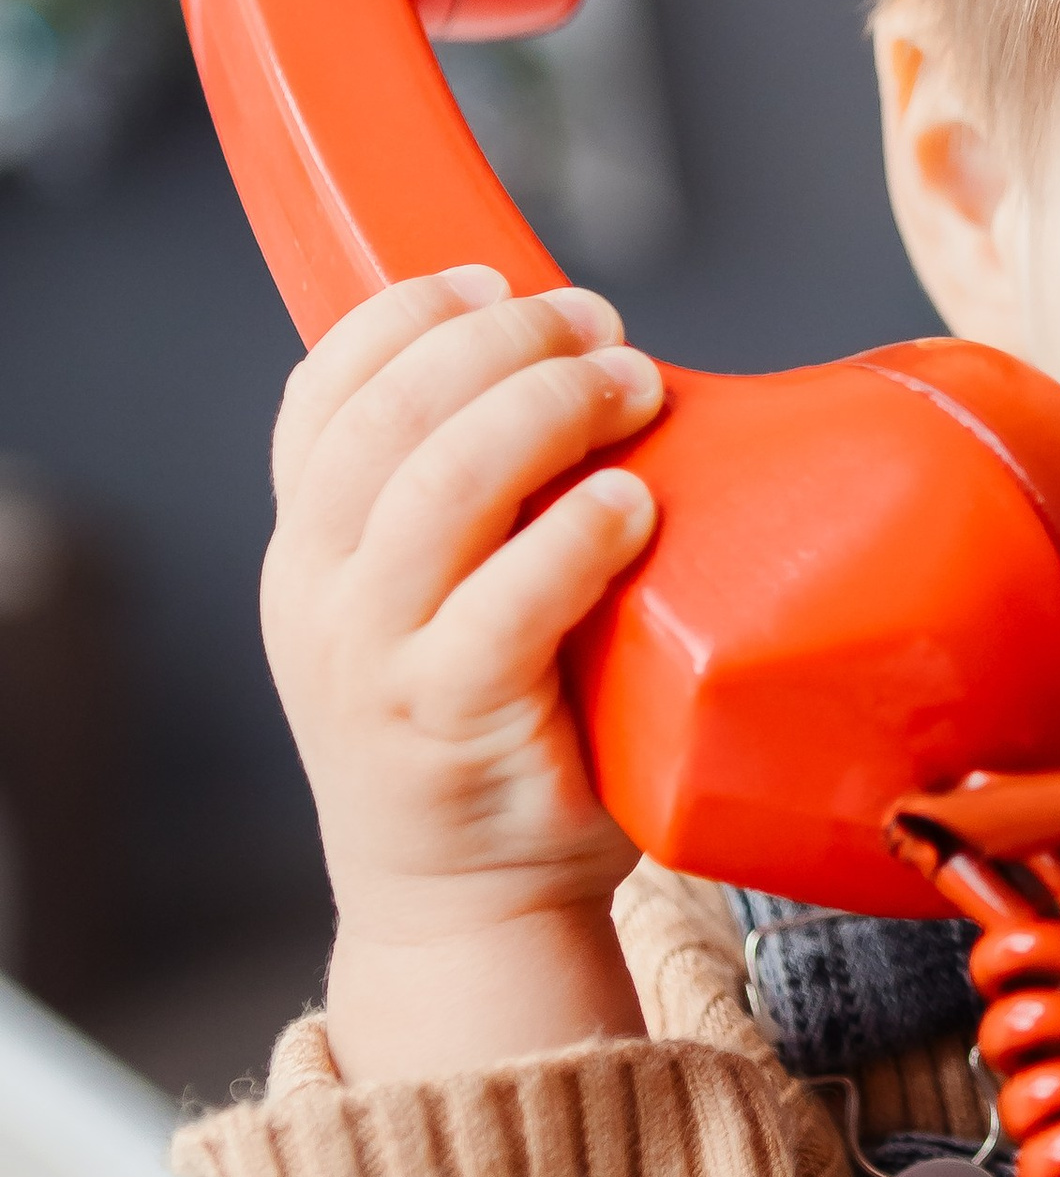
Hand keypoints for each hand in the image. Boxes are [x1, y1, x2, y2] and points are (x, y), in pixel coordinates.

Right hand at [262, 264, 666, 1076]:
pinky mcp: (447, 722)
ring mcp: (373, 661)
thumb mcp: (439, 599)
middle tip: (598, 322)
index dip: (408, 314)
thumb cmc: (488, 728)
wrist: (465, 899)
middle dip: (501, 340)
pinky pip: (505, 605)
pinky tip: (634, 501)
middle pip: (388, 416)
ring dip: (545, 410)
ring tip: (630, 384)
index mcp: (308, 548)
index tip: (497, 277)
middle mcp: (319, 595)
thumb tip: (576, 362)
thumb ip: (469, 502)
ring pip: (437, 489)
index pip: (321, 392)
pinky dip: (574, 535)